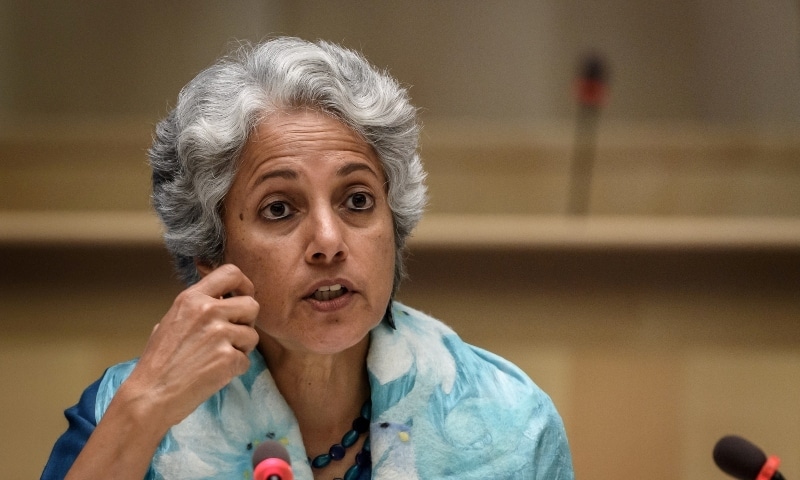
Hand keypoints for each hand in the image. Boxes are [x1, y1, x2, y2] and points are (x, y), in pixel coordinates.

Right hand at [120, 263, 259, 428]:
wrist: (150, 395)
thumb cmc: (158, 362)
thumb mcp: (171, 321)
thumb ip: (197, 308)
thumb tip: (222, 300)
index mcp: (192, 298)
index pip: (231, 273)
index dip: (244, 285)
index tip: (243, 298)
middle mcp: (208, 310)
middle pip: (252, 305)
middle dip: (247, 322)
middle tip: (232, 337)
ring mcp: (220, 334)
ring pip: (252, 335)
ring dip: (241, 349)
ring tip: (217, 358)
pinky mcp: (228, 358)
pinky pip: (246, 360)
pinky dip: (235, 369)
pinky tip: (215, 374)